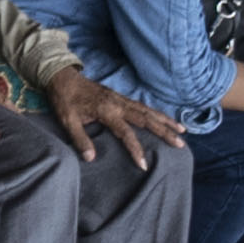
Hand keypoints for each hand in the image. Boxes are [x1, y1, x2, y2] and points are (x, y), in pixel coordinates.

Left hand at [42, 63, 178, 169]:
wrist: (61, 77)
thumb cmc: (64, 100)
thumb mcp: (66, 120)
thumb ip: (79, 139)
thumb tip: (90, 158)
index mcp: (106, 111)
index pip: (125, 133)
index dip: (135, 149)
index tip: (144, 164)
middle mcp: (118, 104)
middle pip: (146, 119)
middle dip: (164, 132)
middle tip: (180, 144)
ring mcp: (121, 99)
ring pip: (148, 111)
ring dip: (165, 120)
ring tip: (182, 130)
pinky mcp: (120, 97)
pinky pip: (143, 106)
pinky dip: (156, 113)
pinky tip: (164, 119)